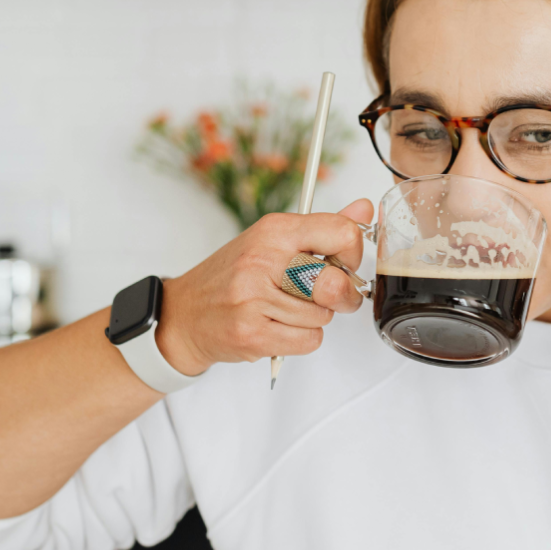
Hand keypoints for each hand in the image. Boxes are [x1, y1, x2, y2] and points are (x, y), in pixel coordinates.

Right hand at [153, 198, 373, 377]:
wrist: (184, 315)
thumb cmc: (233, 277)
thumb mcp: (273, 241)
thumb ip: (323, 228)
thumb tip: (365, 208)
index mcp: (273, 230)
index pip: (342, 233)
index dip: (353, 254)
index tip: (341, 263)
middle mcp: (262, 260)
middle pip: (335, 282)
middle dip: (340, 295)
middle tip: (325, 296)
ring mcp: (254, 298)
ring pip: (324, 316)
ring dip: (314, 319)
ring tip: (286, 310)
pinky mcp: (252, 334)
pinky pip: (309, 340)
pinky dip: (302, 339)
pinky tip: (279, 327)